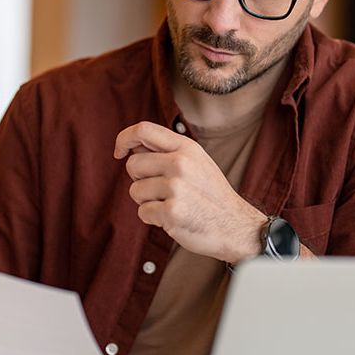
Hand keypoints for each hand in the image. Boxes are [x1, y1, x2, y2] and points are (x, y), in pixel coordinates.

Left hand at [114, 121, 267, 263]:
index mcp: (186, 147)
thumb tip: (132, 145)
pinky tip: (172, 218)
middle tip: (160, 189)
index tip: (119, 152)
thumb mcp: (196, 161)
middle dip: (139, 179)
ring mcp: (176, 187)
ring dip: (147, 201)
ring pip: (135, 191)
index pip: (142, 129)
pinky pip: (142, 212)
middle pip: (133, 164)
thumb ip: (166, 151)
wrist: (235, 224)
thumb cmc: (210, 193)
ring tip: (170, 203)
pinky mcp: (172, 212)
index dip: (124, 139)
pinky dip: (153, 218)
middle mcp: (180, 163)